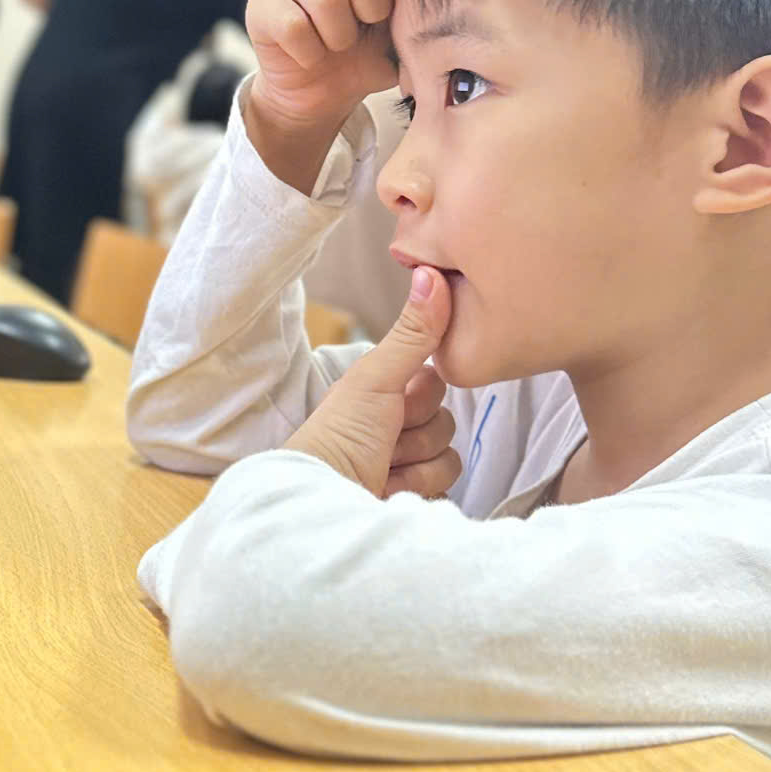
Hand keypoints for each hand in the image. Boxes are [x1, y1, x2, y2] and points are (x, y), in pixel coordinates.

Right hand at [245, 0, 417, 191]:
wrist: (328, 95)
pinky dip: (311, 52)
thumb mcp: (411, 23)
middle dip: (371, 4)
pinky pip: (291, 24)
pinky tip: (313, 55)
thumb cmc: (375, 51)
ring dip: (340, 35)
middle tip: (370, 24)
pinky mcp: (261, 2)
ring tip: (341, 45)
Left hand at [282, 267, 457, 497]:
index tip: (397, 402)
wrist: (322, 498)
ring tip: (381, 466)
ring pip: (449, 452)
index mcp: (385, 392)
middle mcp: (395, 425)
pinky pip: (446, 482)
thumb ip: (413, 333)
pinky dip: (416, 485)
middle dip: (416, 432)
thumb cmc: (339, 434)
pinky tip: (385, 487)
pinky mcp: (414, 495)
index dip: (421, 393)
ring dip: (415, 461)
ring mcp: (405, 462)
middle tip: (384, 437)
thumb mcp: (376, 377)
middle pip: (445, 418)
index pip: (436, 381)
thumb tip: (433, 273)